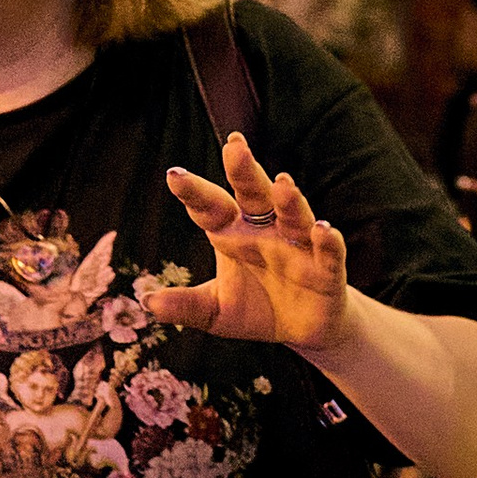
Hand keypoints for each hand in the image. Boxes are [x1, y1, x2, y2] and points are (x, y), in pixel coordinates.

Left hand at [146, 132, 350, 353]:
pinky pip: (328, 252)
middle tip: (234, 146)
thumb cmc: (258, 309)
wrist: (303, 330)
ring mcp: (298, 247)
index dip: (194, 192)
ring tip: (282, 184)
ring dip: (289, 201)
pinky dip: (328, 240)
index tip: (174, 175)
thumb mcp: (216, 312)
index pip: (210, 207)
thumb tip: (148, 302)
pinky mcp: (327, 270)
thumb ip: (187, 305)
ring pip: (293, 217)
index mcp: (234, 234)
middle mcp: (266, 232)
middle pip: (254, 196)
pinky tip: (323, 229)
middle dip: (245, 172)